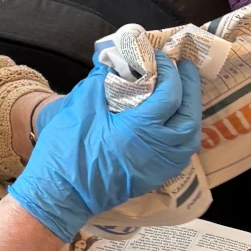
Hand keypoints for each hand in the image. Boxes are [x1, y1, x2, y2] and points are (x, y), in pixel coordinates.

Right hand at [7, 52, 203, 241]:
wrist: (59, 194)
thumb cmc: (67, 149)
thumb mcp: (82, 105)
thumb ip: (102, 78)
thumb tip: (113, 58)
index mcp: (142, 130)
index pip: (170, 95)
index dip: (169, 72)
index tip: (160, 56)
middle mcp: (159, 151)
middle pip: (189, 117)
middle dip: (190, 90)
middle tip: (184, 68)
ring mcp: (159, 168)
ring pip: (190, 138)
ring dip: (190, 113)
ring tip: (182, 92)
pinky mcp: (153, 178)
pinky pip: (181, 153)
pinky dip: (183, 133)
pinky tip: (173, 120)